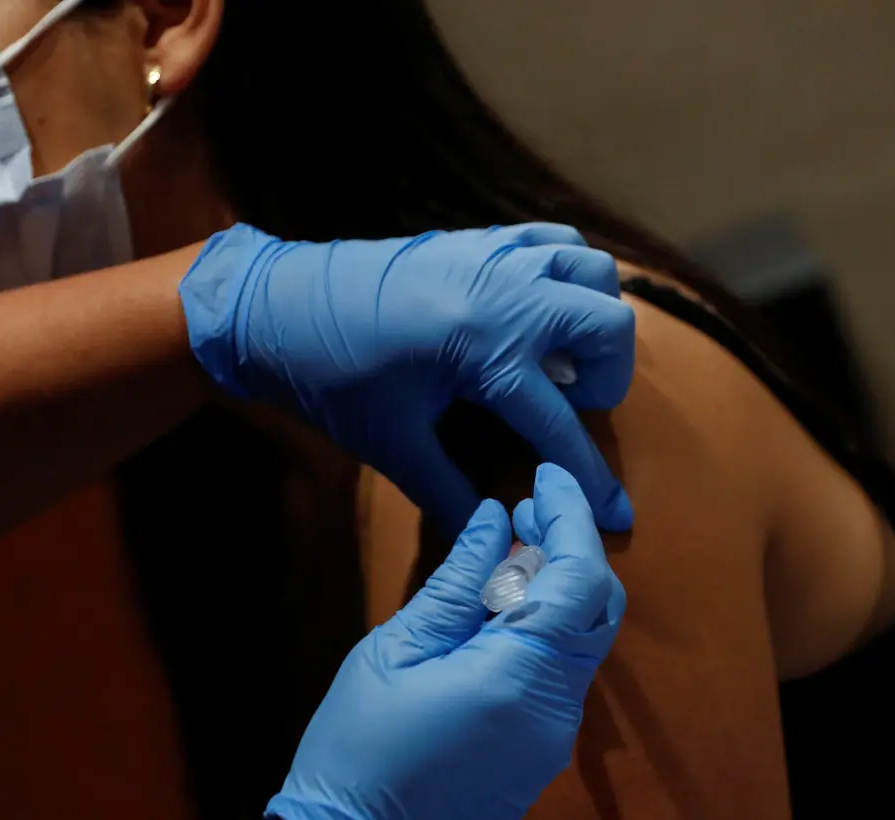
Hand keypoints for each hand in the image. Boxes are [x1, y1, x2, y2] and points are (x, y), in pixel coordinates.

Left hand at [178, 223, 634, 535]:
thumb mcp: (392, 444)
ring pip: (592, 272)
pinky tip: (535, 309)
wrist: (276, 305)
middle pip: (609, 327)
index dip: (591, 477)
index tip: (618, 513)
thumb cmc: (330, 376)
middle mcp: (508, 293)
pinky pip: (554, 241)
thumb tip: (490, 535)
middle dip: (604, 378)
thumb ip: (449, 492)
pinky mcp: (479, 238)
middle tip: (565, 403)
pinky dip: (564, 274)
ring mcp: (497, 256)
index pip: (560, 424)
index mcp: (486, 349)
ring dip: (590, 317)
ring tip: (552, 355)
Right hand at [267, 463, 625, 819]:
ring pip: (582, 637)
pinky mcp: (540, 749)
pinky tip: (500, 604)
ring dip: (556, 583)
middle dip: (571, 546)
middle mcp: (555, 708)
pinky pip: (561, 669)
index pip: (580, 579)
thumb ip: (456, 582)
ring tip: (508, 546)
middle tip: (525, 506)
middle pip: (598, 607)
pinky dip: (544, 623)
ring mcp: (554, 735)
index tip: (546, 476)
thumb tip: (493, 520)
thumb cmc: (359, 748)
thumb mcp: (397, 650)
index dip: (570, 518)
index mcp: (518, 678)